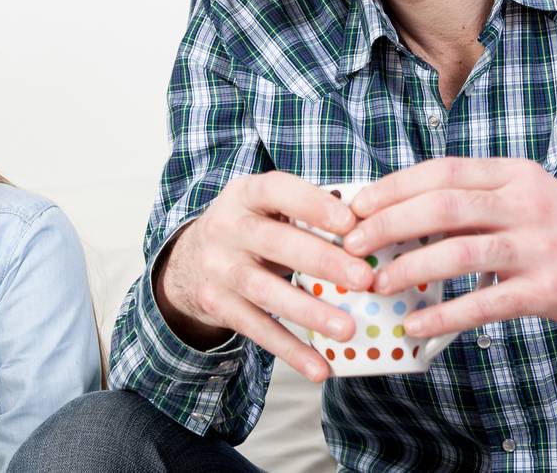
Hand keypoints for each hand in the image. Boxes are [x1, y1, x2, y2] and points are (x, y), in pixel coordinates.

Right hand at [156, 172, 376, 381]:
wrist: (187, 261)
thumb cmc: (251, 228)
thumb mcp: (266, 207)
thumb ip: (307, 210)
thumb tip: (369, 223)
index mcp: (246, 194)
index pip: (277, 190)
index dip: (312, 204)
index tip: (350, 223)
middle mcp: (227, 227)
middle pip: (275, 243)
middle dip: (323, 261)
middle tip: (364, 279)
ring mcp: (218, 268)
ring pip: (265, 292)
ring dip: (309, 312)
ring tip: (347, 329)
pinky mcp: (217, 305)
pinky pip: (257, 329)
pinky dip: (290, 350)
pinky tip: (319, 367)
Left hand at [343, 158, 556, 338]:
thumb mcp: (523, 195)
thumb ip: (473, 199)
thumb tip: (399, 214)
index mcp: (512, 174)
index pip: (442, 171)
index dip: (394, 187)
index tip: (356, 205)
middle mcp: (525, 203)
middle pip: (443, 206)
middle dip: (389, 224)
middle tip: (352, 244)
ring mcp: (538, 247)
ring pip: (460, 252)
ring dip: (409, 268)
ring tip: (377, 283)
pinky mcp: (547, 291)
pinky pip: (484, 304)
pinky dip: (444, 314)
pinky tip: (415, 324)